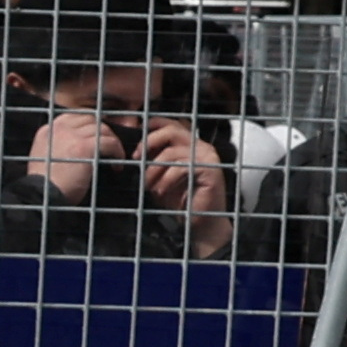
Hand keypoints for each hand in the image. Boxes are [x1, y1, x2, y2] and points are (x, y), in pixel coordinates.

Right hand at [21, 110, 123, 197]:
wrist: (42, 196)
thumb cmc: (45, 186)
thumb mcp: (45, 159)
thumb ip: (57, 146)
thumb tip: (78, 144)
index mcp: (47, 130)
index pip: (73, 116)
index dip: (88, 124)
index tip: (96, 136)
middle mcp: (59, 128)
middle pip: (90, 118)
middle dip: (102, 131)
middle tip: (109, 146)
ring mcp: (72, 136)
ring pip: (102, 129)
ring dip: (112, 142)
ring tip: (115, 157)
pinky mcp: (85, 147)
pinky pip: (109, 143)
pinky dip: (117, 152)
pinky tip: (116, 166)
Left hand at [132, 116, 227, 233]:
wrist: (201, 223)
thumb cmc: (180, 200)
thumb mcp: (161, 176)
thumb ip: (155, 160)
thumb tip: (136, 149)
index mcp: (191, 144)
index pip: (172, 123)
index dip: (153, 125)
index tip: (137, 140)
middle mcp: (201, 146)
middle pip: (172, 131)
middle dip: (149, 142)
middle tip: (136, 157)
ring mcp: (207, 157)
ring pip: (171, 152)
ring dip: (153, 170)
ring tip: (148, 185)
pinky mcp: (210, 170)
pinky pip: (180, 168)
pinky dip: (165, 181)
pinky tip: (160, 192)